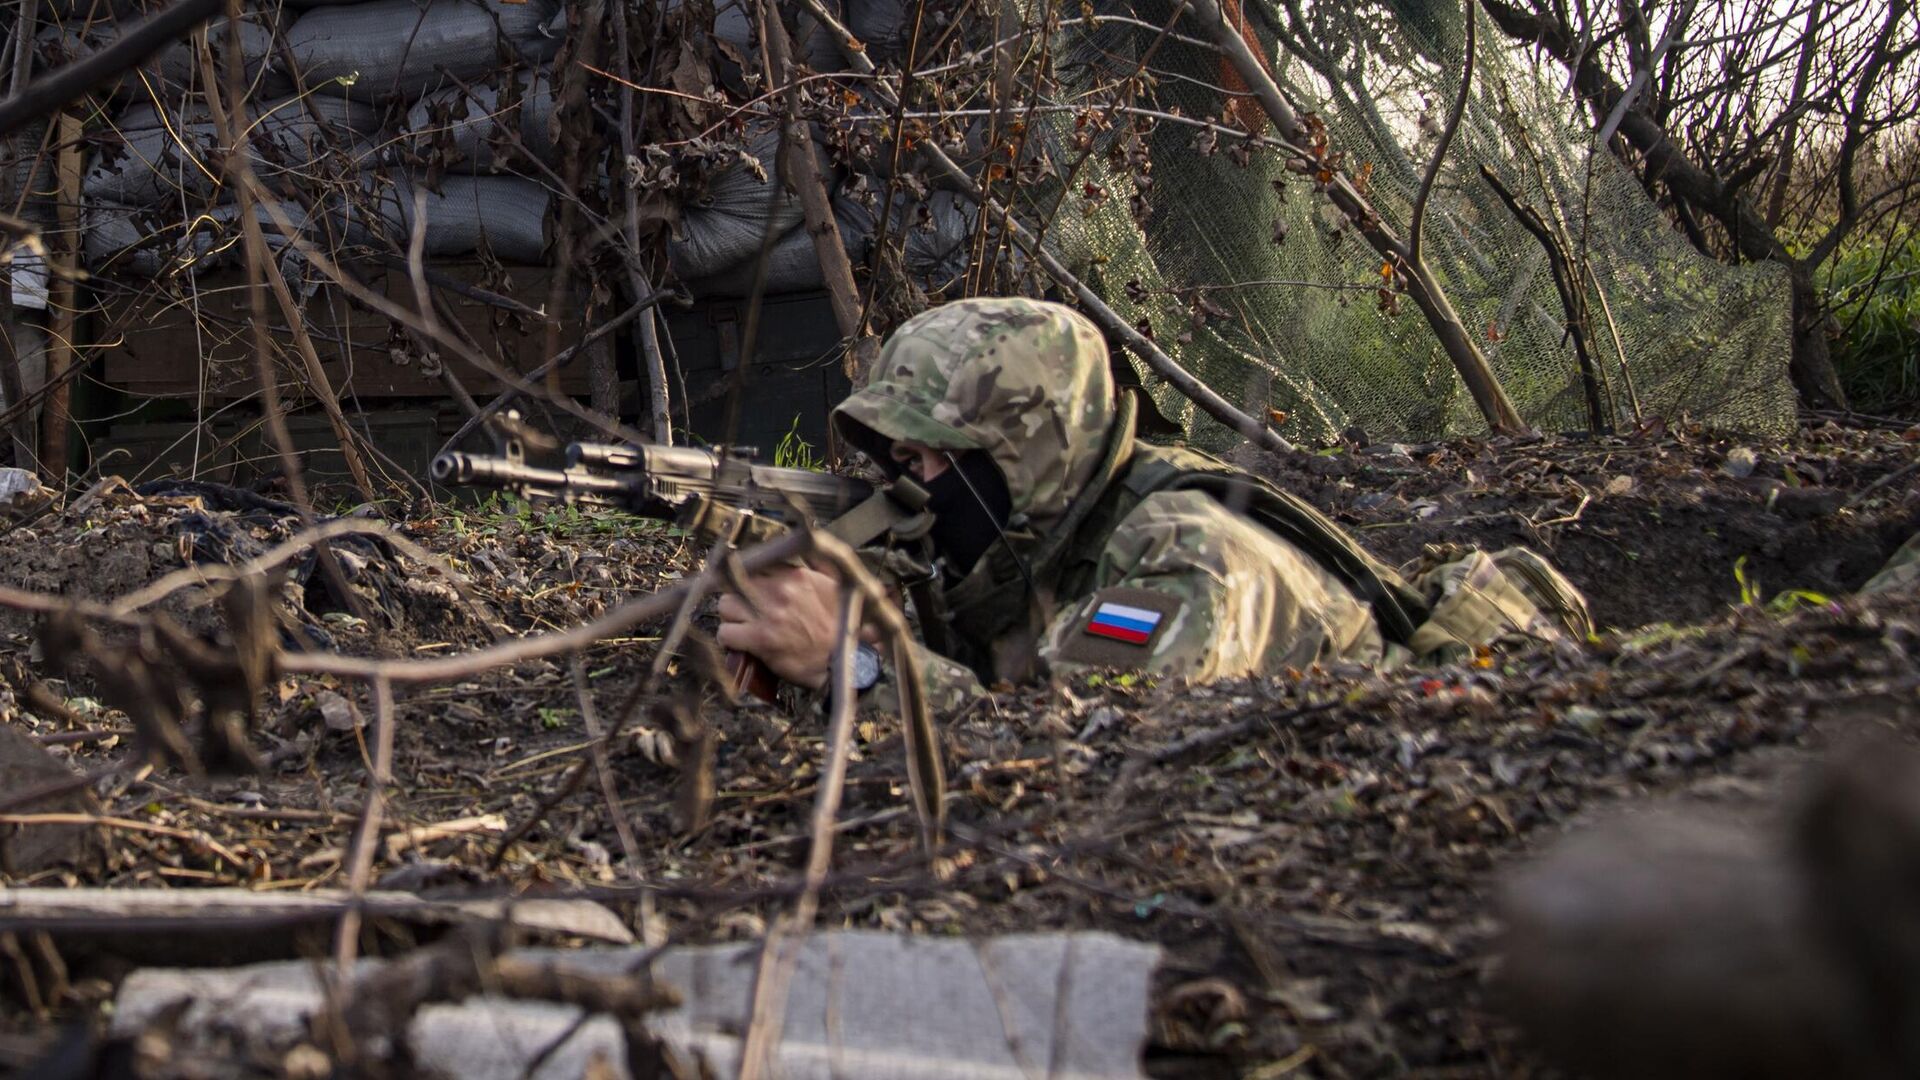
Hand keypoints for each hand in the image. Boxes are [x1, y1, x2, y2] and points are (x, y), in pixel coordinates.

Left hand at [715, 562, 845, 690]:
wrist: (845, 660)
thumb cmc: (840, 626)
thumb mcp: (834, 585)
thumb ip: (817, 563)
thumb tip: (809, 541)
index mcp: (796, 575)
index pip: (755, 564)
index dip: (748, 579)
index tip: (749, 589)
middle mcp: (780, 590)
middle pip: (734, 583)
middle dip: (737, 597)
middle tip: (746, 611)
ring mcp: (769, 614)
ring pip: (725, 606)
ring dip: (731, 617)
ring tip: (743, 627)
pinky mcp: (761, 639)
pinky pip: (726, 632)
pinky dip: (729, 640)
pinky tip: (741, 644)